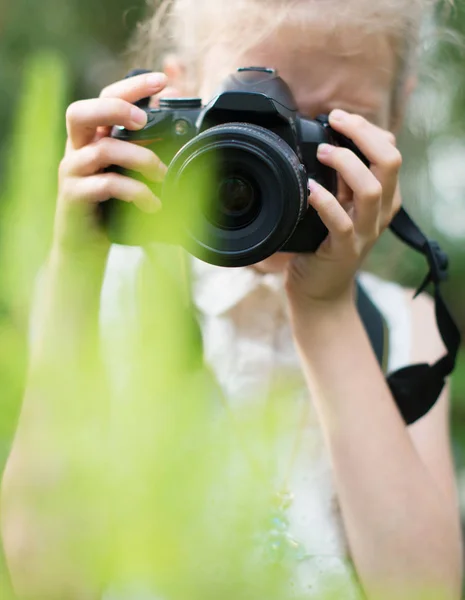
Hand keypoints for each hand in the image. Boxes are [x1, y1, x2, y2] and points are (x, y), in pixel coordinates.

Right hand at [55, 72, 168, 256]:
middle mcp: (76, 150)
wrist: (85, 248)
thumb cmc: (110, 208)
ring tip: (164, 175)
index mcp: (91, 138)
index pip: (105, 98)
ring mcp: (72, 172)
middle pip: (81, 112)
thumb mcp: (128, 175)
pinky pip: (106, 185)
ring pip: (102, 150)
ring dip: (141, 159)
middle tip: (144, 120)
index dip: (132, 87)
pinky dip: (136, 192)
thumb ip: (145, 152)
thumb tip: (180, 131)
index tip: (163, 80)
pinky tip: (153, 204)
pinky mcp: (74, 196)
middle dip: (116, 109)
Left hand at [285, 109, 401, 311]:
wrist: (320, 290)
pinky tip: (310, 189)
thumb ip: (339, 180)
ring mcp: (365, 232)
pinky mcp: (345, 250)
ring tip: (322, 152)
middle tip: (335, 121)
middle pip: (389, 162)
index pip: (389, 152)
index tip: (338, 118)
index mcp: (384, 197)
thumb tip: (324, 141)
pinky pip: (340, 222)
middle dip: (363, 134)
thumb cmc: (324, 243)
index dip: (367, 130)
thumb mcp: (339, 205)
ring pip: (371, 189)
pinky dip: (325, 201)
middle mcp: (381, 212)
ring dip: (346, 164)